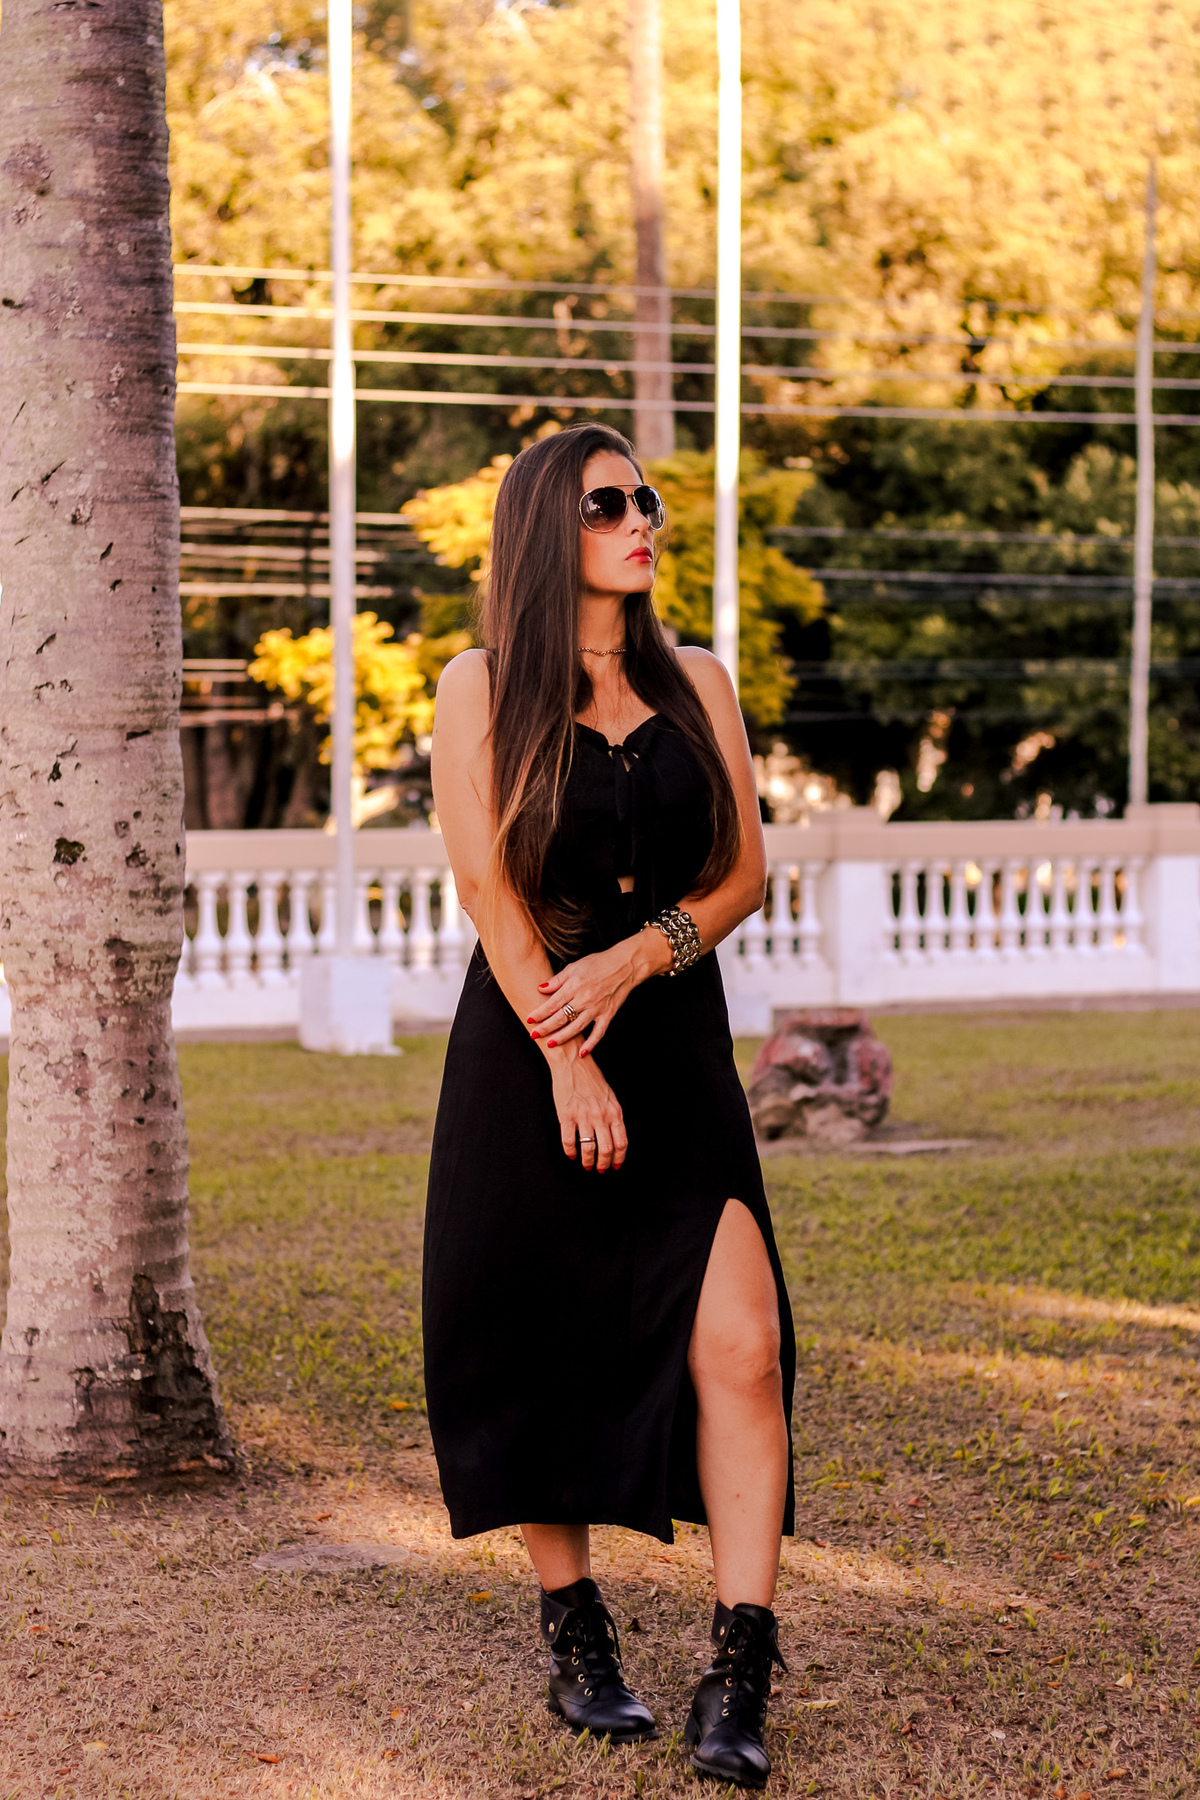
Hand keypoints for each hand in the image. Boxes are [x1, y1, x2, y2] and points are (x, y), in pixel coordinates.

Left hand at [527, 929, 670, 1056]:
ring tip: (550, 1044)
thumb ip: (557, 980)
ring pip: (576, 1027)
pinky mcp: (608, 1014)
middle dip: (546, 1028)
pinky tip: (582, 1053)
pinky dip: (591, 1044)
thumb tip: (540, 988)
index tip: (529, 1019)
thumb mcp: (574, 966)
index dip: (540, 1012)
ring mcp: (597, 1008)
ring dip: (562, 1037)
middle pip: (561, 1017)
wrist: (624, 965)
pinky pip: (599, 1032)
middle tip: (534, 1035)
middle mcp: (585, 998)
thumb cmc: (598, 963)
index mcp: (574, 985)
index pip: (553, 1003)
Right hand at [548, 1049, 626, 1171]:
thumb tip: (613, 1137)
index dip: (619, 1158)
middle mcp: (601, 1116)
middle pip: (606, 1149)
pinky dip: (570, 1152)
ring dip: (588, 1161)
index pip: (621, 1142)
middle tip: (600, 1169)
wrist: (573, 1063)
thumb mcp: (610, 1097)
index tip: (615, 1166)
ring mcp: (583, 1116)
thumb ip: (612, 1116)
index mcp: (614, 1111)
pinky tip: (572, 1155)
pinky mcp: (566, 1115)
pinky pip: (569, 1142)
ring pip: (588, 1149)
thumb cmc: (591, 1079)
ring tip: (586, 1165)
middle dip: (604, 1164)